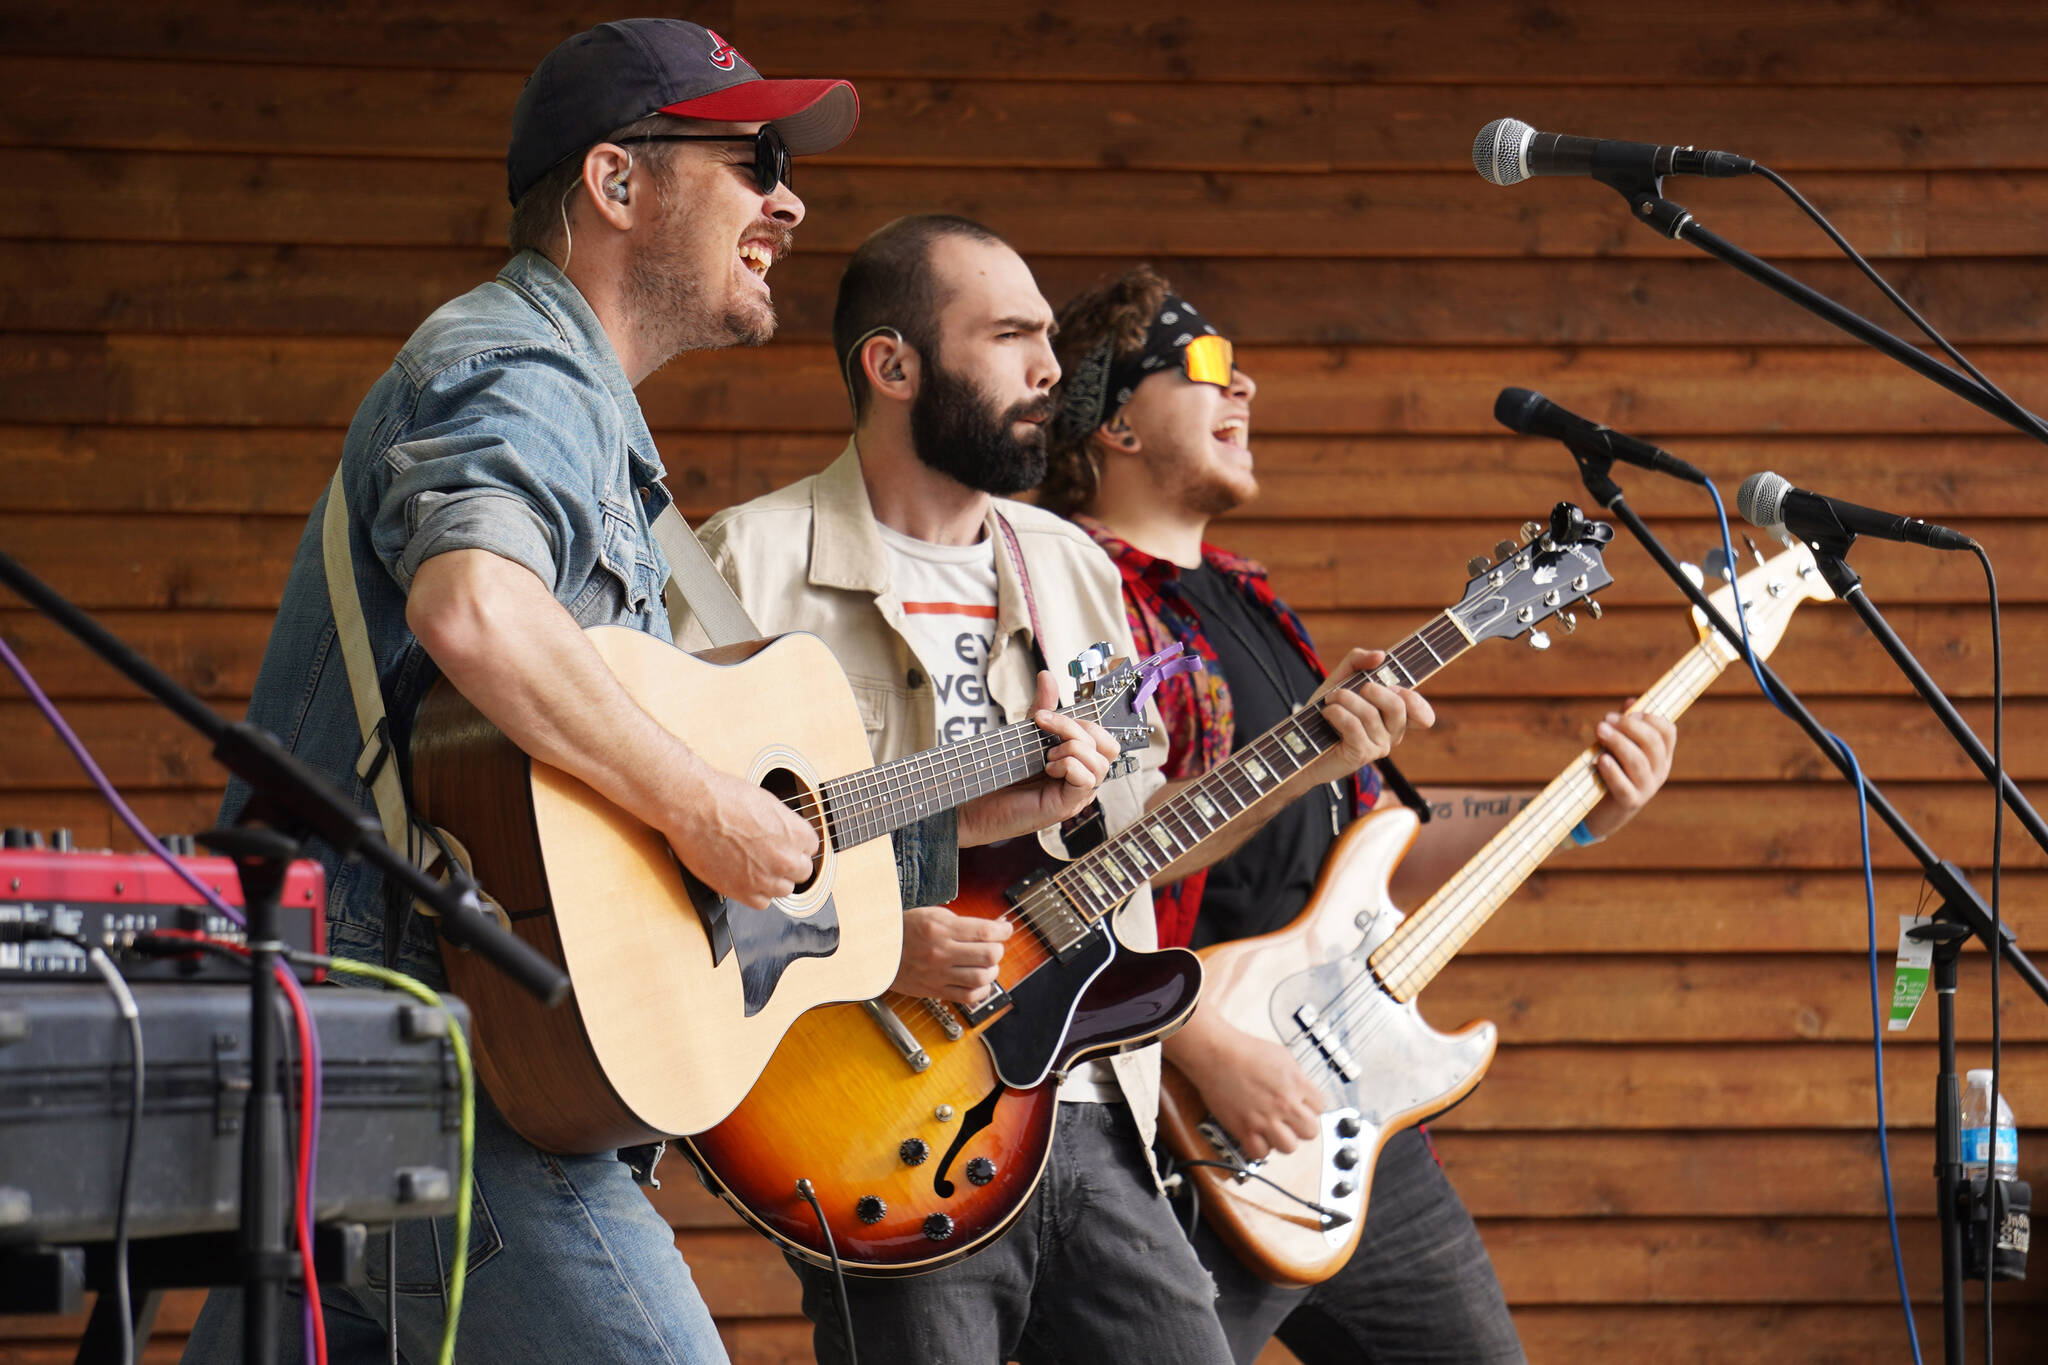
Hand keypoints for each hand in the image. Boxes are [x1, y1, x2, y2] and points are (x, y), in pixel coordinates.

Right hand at [665, 767, 818, 909]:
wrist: (692, 807)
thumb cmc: (724, 797)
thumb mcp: (766, 802)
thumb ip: (783, 825)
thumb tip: (787, 835)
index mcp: (796, 833)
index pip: (811, 847)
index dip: (795, 843)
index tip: (784, 842)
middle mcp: (785, 858)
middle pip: (802, 871)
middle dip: (788, 863)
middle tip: (770, 854)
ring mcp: (764, 878)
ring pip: (783, 889)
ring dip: (773, 879)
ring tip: (755, 864)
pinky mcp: (741, 891)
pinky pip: (761, 902)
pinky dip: (755, 893)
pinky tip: (744, 877)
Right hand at [891, 904, 1013, 1003]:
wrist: (876, 951)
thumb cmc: (905, 930)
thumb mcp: (933, 915)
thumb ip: (964, 922)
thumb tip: (994, 925)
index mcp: (940, 929)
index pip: (985, 931)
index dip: (1003, 930)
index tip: (1006, 928)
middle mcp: (941, 952)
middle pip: (989, 955)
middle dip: (998, 949)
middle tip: (994, 946)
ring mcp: (938, 973)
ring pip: (982, 978)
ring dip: (992, 970)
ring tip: (987, 964)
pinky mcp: (935, 990)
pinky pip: (968, 996)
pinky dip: (981, 990)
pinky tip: (978, 981)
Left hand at [958, 671, 1122, 846]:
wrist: (976, 802)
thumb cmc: (1001, 774)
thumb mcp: (1026, 735)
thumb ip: (1042, 708)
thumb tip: (1048, 676)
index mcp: (1078, 760)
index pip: (1103, 736)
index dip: (1081, 721)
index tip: (1044, 716)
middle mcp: (1082, 776)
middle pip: (1109, 746)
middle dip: (1078, 729)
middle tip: (1045, 727)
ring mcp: (1077, 793)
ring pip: (1100, 763)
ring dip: (1072, 749)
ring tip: (1046, 754)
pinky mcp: (1067, 806)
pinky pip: (1087, 780)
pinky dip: (1068, 766)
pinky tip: (1048, 767)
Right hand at [1166, 1009, 1326, 1160]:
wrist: (1215, 1054)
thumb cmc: (1244, 1051)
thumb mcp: (1282, 1056)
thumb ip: (1296, 1077)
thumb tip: (1302, 1091)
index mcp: (1296, 1083)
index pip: (1320, 1107)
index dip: (1310, 1108)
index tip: (1301, 1107)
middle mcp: (1284, 1103)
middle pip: (1310, 1131)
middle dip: (1301, 1127)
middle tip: (1290, 1121)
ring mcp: (1265, 1118)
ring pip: (1289, 1147)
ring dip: (1282, 1140)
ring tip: (1273, 1130)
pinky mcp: (1244, 1128)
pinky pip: (1261, 1153)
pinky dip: (1259, 1148)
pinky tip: (1256, 1136)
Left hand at [1307, 647, 1435, 783]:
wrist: (1303, 740)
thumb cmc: (1327, 709)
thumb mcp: (1342, 678)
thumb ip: (1359, 661)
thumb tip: (1380, 655)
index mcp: (1395, 716)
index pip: (1422, 714)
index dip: (1414, 700)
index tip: (1393, 687)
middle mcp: (1392, 734)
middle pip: (1397, 706)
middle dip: (1372, 690)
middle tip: (1351, 689)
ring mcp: (1379, 747)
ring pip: (1370, 714)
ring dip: (1344, 699)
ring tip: (1330, 699)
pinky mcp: (1361, 755)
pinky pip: (1353, 726)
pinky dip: (1337, 712)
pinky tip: (1327, 712)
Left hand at [1582, 704, 1677, 839]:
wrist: (1603, 810)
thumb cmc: (1610, 770)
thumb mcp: (1617, 745)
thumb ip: (1624, 725)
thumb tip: (1631, 701)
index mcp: (1661, 755)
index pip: (1667, 731)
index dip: (1650, 718)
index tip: (1629, 713)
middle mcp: (1660, 770)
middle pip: (1652, 742)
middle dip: (1628, 726)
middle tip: (1606, 719)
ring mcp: (1647, 787)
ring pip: (1637, 760)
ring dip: (1617, 742)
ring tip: (1599, 730)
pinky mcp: (1630, 802)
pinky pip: (1624, 785)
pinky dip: (1612, 771)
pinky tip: (1601, 759)